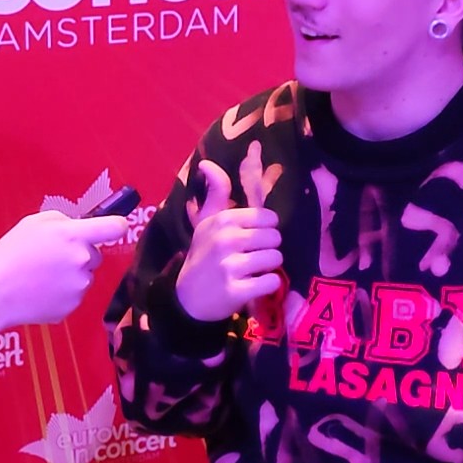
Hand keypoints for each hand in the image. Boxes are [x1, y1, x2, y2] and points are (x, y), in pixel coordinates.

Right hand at [0, 211, 129, 327]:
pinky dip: (61, 294)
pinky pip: (73, 295)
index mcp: (75, 236)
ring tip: (41, 276)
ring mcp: (80, 287)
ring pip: (84, 276)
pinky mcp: (72, 307)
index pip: (115, 227)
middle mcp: (83, 261)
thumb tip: (78, 227)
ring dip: (70, 275)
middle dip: (80, 255)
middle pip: (95, 255)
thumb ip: (62, 221)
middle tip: (52, 257)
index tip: (115, 227)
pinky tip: (40, 291)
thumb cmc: (11, 254)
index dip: (117, 225)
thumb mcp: (34, 223)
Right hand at [175, 160, 282, 321]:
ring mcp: (230, 266)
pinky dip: (267, 286)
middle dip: (268, 249)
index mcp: (221, 220)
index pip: (267, 217)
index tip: (251, 239)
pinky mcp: (236, 291)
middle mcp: (225, 240)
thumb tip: (206, 162)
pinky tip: (253, 286)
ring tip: (252, 272)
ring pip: (275, 259)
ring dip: (268, 268)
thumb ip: (216, 191)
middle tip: (252, 258)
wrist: (186, 300)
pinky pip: (272, 282)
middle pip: (274, 238)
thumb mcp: (206, 222)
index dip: (265, 230)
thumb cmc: (203, 256)